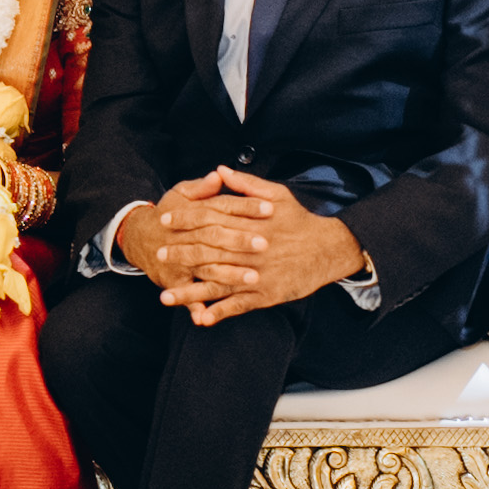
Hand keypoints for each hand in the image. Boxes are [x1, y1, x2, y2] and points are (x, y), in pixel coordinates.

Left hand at [154, 169, 364, 325]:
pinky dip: (219, 312)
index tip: (166, 218)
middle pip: (208, 250)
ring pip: (218, 283)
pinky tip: (200, 318)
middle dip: (181, 253)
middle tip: (159, 254)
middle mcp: (250, 249)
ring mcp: (256, 274)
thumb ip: (246, 183)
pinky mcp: (265, 294)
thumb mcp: (276, 194)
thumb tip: (220, 169)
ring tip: (166, 296)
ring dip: (191, 291)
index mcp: (249, 223)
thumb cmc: (300, 220)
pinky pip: (238, 305)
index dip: (186, 217)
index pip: (210, 217)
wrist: (328, 249)